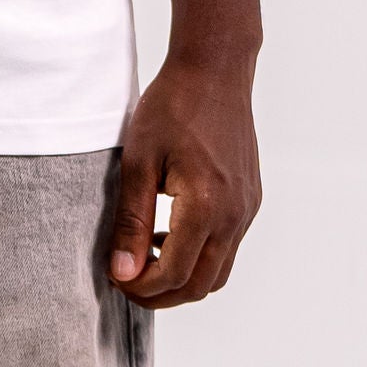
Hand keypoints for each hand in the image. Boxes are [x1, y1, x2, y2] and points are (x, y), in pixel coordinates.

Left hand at [109, 51, 259, 306]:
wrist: (215, 72)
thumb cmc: (172, 107)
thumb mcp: (138, 162)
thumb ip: (131, 222)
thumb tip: (123, 272)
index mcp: (205, 205)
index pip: (174, 274)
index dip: (141, 288)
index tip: (115, 279)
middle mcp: (234, 214)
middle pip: (201, 285)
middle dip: (162, 295)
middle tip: (128, 282)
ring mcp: (247, 208)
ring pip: (220, 272)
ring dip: (183, 278)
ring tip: (145, 259)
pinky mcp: (250, 200)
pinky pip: (228, 247)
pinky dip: (200, 256)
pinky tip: (169, 234)